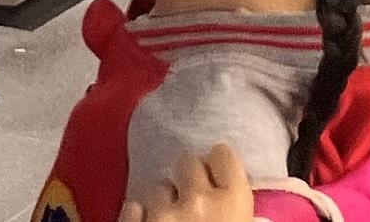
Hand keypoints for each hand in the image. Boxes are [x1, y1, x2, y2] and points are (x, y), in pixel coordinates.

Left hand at [121, 142, 254, 221]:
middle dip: (188, 178)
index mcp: (233, 201)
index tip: (216, 176)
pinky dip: (138, 214)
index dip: (218, 166)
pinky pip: (132, 207)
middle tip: (192, 198)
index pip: (223, 154)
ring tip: (170, 216)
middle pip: (188, 162)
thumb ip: (237, 205)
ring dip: (163, 199)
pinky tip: (146, 221)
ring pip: (158, 185)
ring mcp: (161, 214)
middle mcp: (197, 200)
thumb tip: (233, 191)